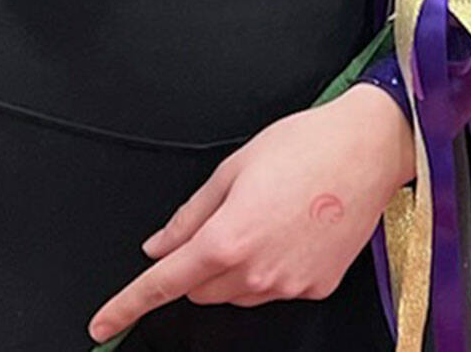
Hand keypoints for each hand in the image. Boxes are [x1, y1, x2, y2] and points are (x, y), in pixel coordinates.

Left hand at [87, 85, 412, 341]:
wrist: (369, 149)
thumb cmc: (301, 145)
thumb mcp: (234, 167)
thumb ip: (190, 214)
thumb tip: (158, 248)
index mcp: (228, 238)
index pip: (164, 282)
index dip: (127, 304)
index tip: (101, 324)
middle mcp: (256, 272)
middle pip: (202, 289)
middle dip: (197, 264)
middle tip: (224, 217)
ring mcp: (288, 286)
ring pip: (238, 293)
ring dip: (235, 268)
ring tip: (268, 214)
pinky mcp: (316, 288)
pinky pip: (275, 289)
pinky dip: (271, 268)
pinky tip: (293, 229)